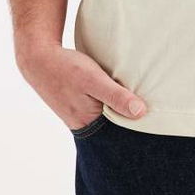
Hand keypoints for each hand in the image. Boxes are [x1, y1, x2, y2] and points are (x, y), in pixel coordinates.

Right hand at [15, 40, 147, 129]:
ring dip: (120, 112)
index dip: (135, 132)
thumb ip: (116, 96)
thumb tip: (141, 112)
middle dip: (129, 125)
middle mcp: (84, 123)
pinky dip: (110, 104)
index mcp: (89, 123)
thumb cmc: (67, 69)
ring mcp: (80, 114)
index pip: (118, 136)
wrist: (39, 59)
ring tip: (141, 107)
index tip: (155, 129)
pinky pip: (99, 108)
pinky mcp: (78, 103)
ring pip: (106, 118)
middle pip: (113, 128)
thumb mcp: (94, 80)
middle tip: (153, 120)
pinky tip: (120, 95)